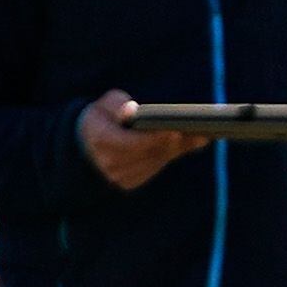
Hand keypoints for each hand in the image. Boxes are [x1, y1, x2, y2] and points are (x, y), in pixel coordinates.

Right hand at [78, 90, 208, 190]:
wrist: (87, 142)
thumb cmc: (101, 116)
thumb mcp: (105, 103)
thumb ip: (117, 104)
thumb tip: (132, 112)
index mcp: (100, 139)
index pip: (131, 143)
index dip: (154, 138)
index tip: (175, 130)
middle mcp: (109, 162)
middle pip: (149, 153)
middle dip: (174, 142)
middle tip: (199, 131)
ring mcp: (119, 176)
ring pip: (156, 161)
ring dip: (176, 148)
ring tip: (200, 134)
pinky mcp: (129, 182)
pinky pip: (155, 168)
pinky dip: (170, 155)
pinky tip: (188, 142)